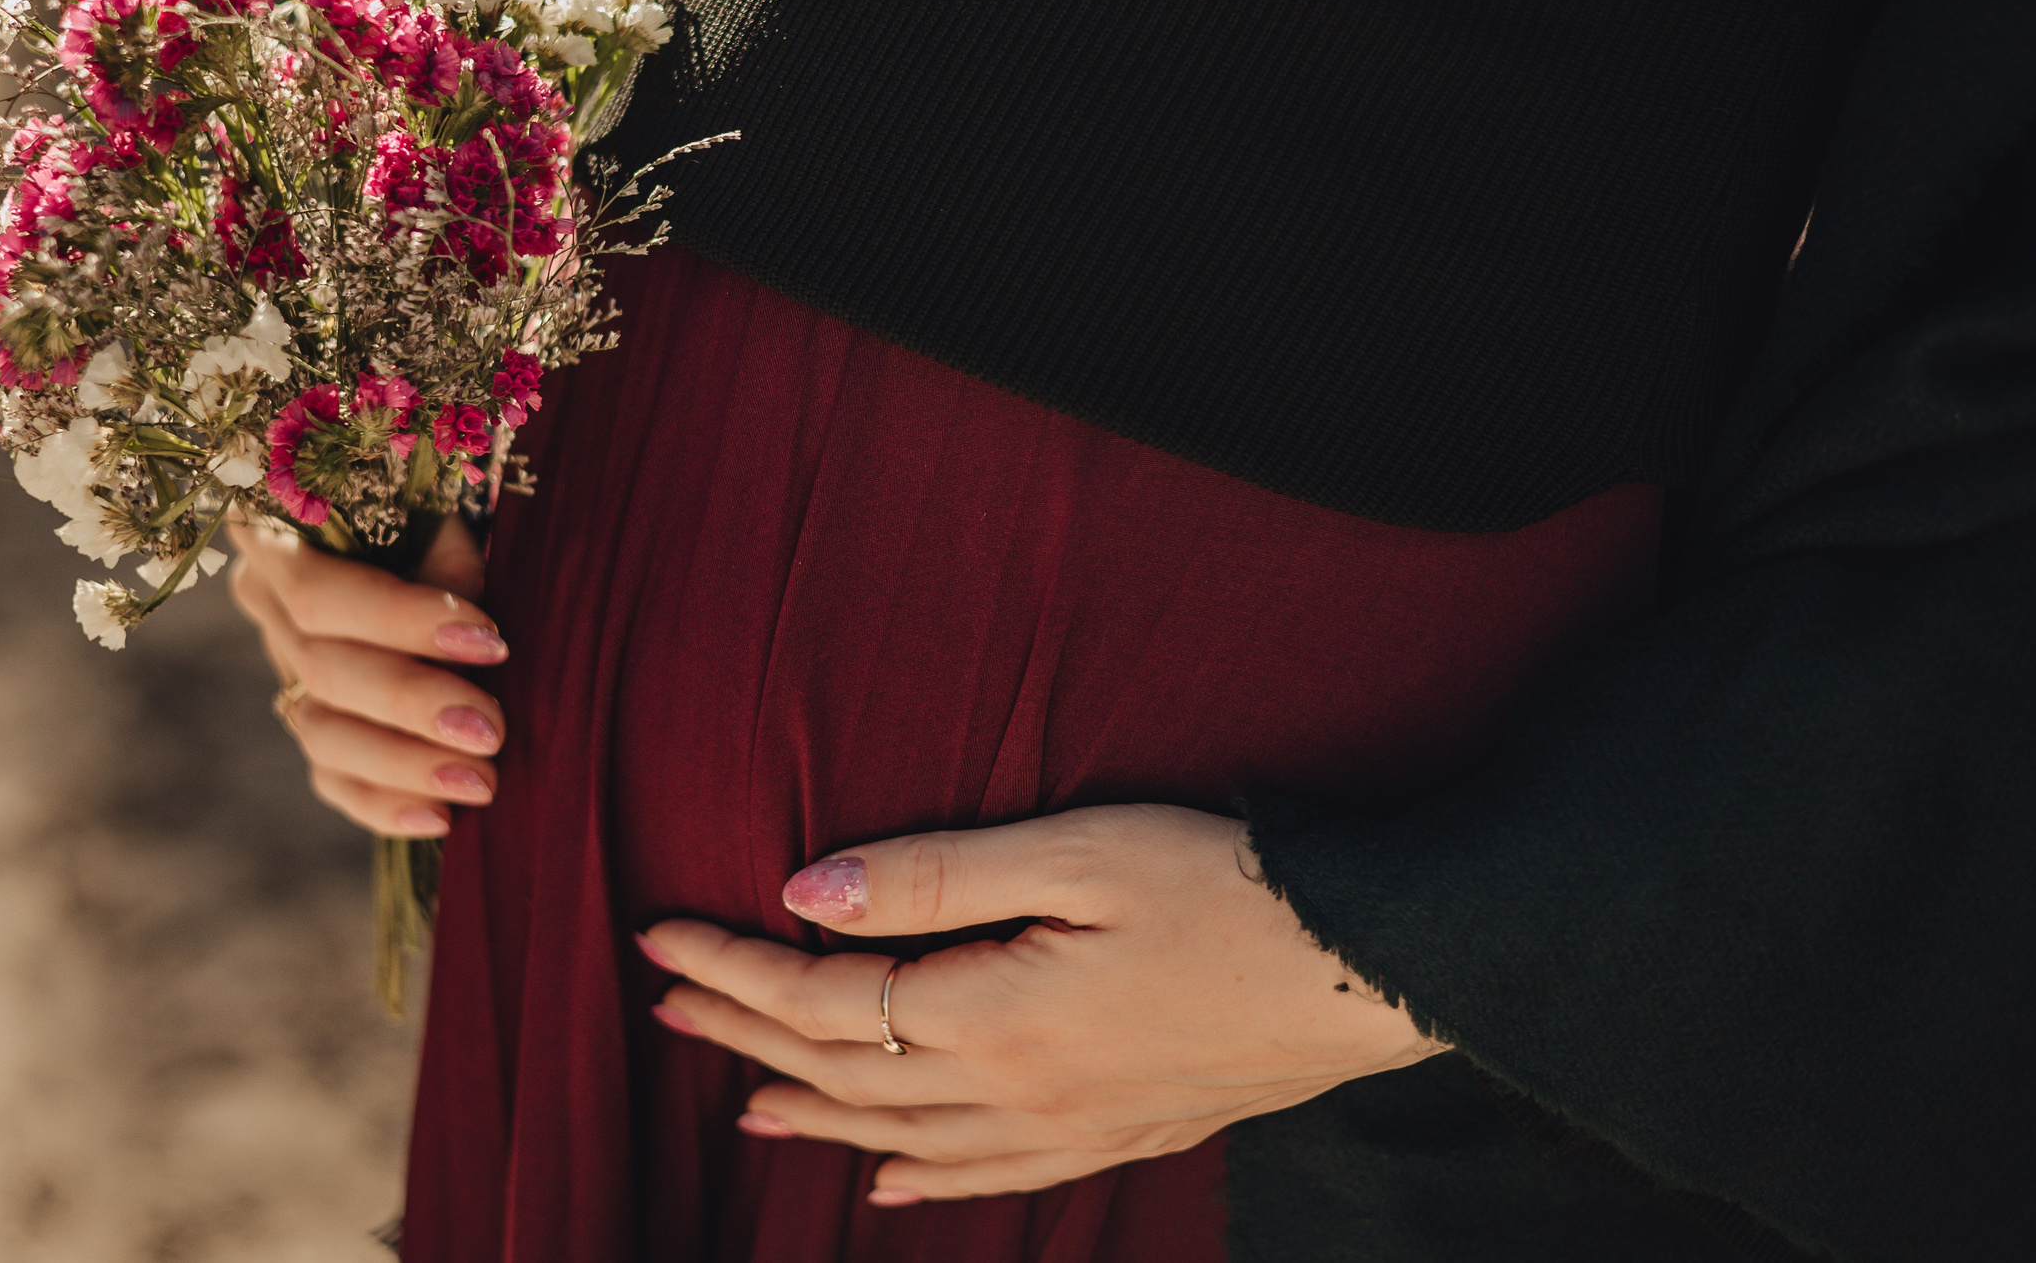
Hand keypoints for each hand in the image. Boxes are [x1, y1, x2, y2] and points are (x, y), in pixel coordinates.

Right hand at [228, 515, 507, 837]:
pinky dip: (384, 802)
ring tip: (480, 782)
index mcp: (279, 531)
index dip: (399, 621)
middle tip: (489, 731)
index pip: (317, 593)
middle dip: (412, 704)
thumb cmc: (440, 502)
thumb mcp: (439, 503)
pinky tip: (438, 819)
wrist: (433, 528)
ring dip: (405, 763)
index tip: (488, 643)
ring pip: (321, 732)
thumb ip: (443, 549)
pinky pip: (331, 777)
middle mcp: (266, 600)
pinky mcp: (312, 719)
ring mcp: (283, 666)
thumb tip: (464, 605)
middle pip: (322, 670)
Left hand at [640, 804, 1443, 1204]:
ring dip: (815, 1112)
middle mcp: (1018, 1094)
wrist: (1375, 965)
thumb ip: (933, 877)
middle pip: (847, 1074)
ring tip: (747, 1100)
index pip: (824, 1002)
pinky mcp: (1123, 1132)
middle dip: (747, 1037)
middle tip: (668, 1007)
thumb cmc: (1230, 882)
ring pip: (903, 1137)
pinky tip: (891, 1182)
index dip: (732, 971)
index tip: (660, 935)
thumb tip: (804, 894)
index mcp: (994, 1018)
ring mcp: (1072, 1126)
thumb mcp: (1075, 851)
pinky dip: (924, 1180)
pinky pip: (992, 1176)